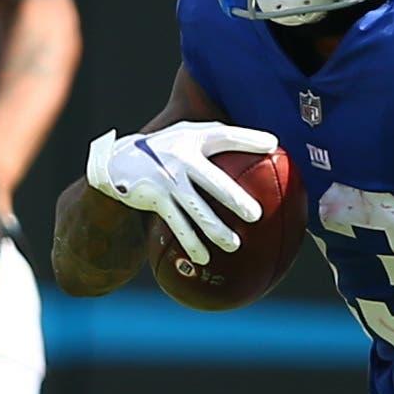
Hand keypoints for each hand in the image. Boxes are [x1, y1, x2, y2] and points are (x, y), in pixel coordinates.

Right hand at [84, 121, 276, 266]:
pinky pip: (176, 224)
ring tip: (234, 245)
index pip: (224, 137)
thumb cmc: (170, 148)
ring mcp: (166, 180)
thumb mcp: (190, 135)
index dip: (248, 139)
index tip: (273, 146)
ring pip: (195, 210)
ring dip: (214, 229)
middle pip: (212, 181)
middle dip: (234, 198)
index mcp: (194, 138)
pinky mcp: (154, 198)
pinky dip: (190, 242)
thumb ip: (222, 138)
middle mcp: (180, 158)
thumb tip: (273, 145)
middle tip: (256, 215)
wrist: (119, 159)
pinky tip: (204, 258)